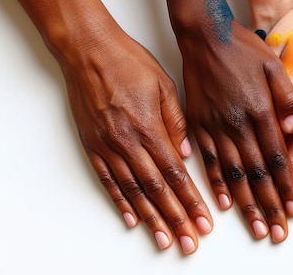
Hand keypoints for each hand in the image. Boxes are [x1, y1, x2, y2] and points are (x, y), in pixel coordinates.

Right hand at [61, 30, 211, 254]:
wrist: (88, 50)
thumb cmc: (129, 62)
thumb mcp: (164, 85)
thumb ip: (177, 123)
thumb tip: (187, 155)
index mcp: (150, 128)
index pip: (175, 175)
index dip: (190, 201)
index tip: (204, 221)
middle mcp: (128, 143)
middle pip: (157, 190)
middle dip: (176, 219)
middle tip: (189, 242)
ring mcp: (108, 146)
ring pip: (133, 191)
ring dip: (151, 219)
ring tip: (164, 240)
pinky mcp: (92, 145)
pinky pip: (107, 180)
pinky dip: (121, 202)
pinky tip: (132, 218)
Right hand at [178, 17, 292, 242]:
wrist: (204, 35)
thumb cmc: (242, 47)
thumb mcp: (274, 65)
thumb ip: (289, 98)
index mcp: (260, 110)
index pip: (277, 159)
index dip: (286, 187)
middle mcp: (236, 124)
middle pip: (257, 174)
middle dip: (269, 206)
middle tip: (277, 231)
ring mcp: (214, 127)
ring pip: (233, 174)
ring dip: (246, 204)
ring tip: (256, 227)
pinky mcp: (196, 125)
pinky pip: (206, 161)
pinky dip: (216, 184)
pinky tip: (224, 204)